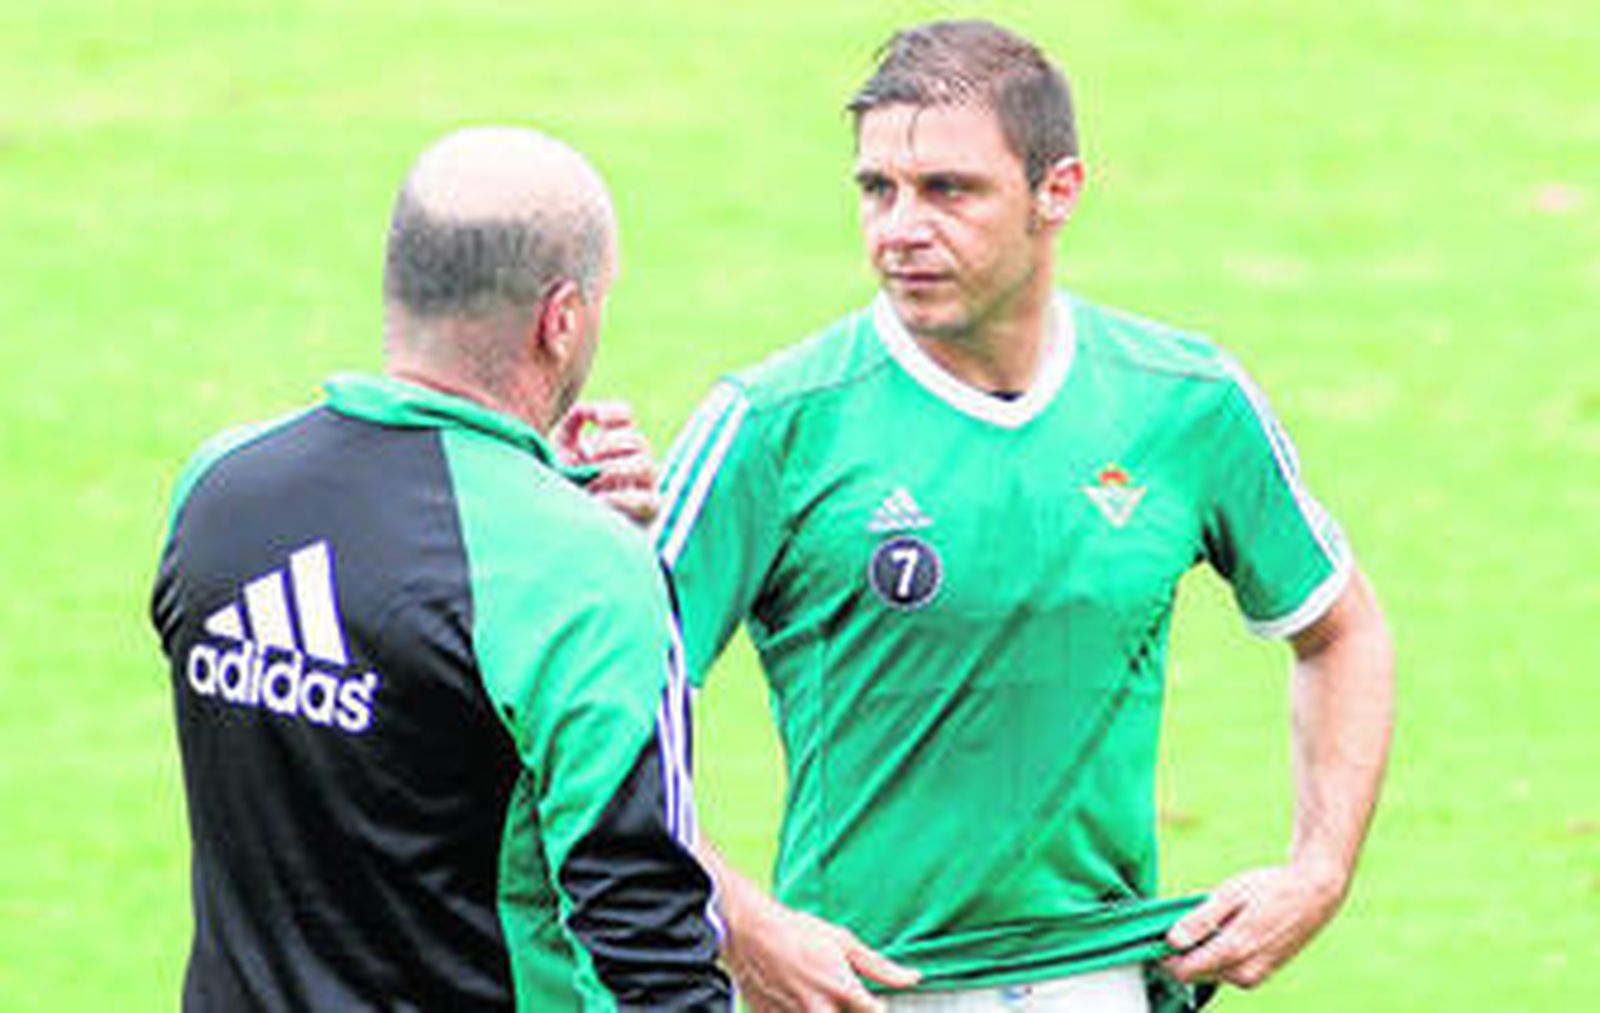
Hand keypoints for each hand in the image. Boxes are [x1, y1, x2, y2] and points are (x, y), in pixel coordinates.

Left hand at [554, 401, 658, 526]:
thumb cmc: (560, 484)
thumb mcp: (560, 448)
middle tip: (592, 456)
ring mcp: (642, 488)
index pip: (625, 417)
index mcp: (612, 444)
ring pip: (647, 465)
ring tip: (594, 478)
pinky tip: (599, 498)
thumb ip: (574, 422)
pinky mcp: (644, 515)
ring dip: (618, 468)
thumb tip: (591, 413)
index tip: (598, 420)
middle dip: (613, 444)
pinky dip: (623, 498)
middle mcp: (631, 463)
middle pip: (638, 440)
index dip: (616, 413)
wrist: (559, 526)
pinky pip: (647, 501)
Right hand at [724, 897, 919, 1011]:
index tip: (871, 1001)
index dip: (876, 1009)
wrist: (749, 933)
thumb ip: (880, 966)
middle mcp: (820, 1010)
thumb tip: (912, 978)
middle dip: (849, 1010)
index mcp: (842, 989)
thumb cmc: (796, 932)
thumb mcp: (843, 941)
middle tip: (835, 992)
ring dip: (824, 1009)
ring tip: (815, 991)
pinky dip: (798, 1010)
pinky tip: (795, 996)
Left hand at [1162, 862, 1347, 989]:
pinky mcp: (1260, 975)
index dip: (1165, 955)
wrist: (1314, 895)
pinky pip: (1227, 970)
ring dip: (1203, 952)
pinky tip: (1231, 929)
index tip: (1159, 934)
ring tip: (1219, 920)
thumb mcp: (1230, 894)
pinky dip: (1220, 954)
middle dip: (1184, 952)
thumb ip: (1199, 920)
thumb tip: (1171, 941)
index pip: (1182, 972)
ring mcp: (1254, 977)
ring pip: (1210, 973)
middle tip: (1190, 919)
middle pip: (1194, 974)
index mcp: (1233, 952)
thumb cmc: (1270, 888)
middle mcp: (1243, 973)